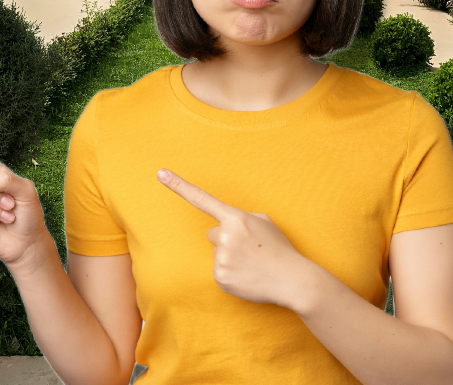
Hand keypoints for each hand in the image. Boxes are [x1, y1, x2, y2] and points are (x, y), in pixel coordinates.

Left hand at [156, 168, 317, 310]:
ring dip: (230, 257)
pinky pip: (218, 271)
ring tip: (252, 263)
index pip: (202, 199)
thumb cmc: (279, 248)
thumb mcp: (264, 222)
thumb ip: (241, 218)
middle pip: (213, 234)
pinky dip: (231, 273)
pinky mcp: (220, 277)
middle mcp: (225, 236)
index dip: (179, 185)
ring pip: (216, 253)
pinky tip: (247, 275)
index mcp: (236, 218)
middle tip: (250, 249)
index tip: (160, 173)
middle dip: (227, 239)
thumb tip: (224, 226)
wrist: (292, 279)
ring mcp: (221, 258)